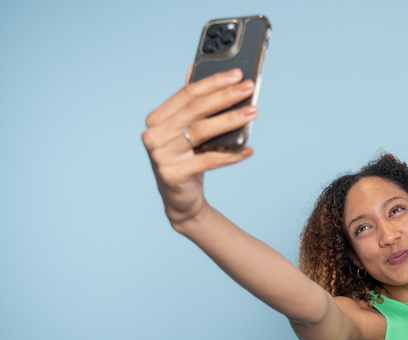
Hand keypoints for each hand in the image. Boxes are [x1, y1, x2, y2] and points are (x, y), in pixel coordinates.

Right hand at [141, 68, 257, 225]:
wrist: (181, 202)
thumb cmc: (187, 162)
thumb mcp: (186, 132)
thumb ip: (189, 105)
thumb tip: (195, 70)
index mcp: (156, 120)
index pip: (187, 94)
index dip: (213, 82)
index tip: (236, 74)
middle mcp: (154, 135)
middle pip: (195, 110)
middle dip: (225, 97)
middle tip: (249, 88)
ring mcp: (160, 155)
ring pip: (202, 132)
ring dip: (231, 121)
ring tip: (253, 113)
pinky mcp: (172, 174)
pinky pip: (207, 160)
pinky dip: (230, 156)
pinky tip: (248, 150)